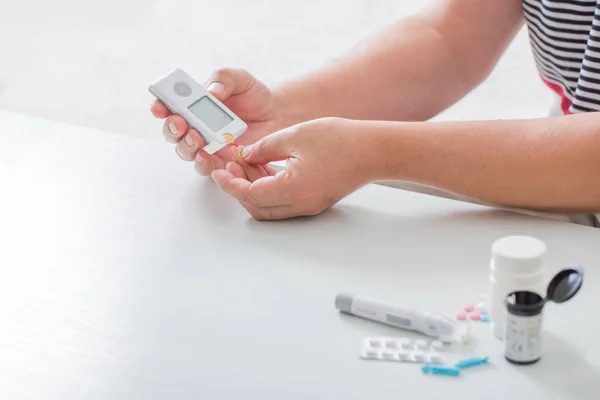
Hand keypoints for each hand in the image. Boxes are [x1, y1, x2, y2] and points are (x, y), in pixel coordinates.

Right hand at [150, 68, 281, 175]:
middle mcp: (193, 125)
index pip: (167, 105)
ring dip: (186, 145)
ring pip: (184, 151)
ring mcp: (204, 144)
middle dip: (172, 128)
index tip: (159, 106)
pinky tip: (208, 155)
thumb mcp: (240, 79)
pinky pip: (204, 166)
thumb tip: (212, 91)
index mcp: (192, 104)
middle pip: (172, 132)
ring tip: (196, 138)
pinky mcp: (218, 160)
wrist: (275, 114)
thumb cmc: (252, 95)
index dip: (159, 106)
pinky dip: (203, 162)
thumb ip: (223, 79)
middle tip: (180, 123)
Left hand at [211, 117, 374, 219]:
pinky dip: (268, 189)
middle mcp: (300, 204)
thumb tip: (244, 155)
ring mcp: (308, 206)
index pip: (250, 195)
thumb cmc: (342, 140)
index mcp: (293, 189)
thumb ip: (264, 147)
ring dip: (253, 188)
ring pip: (269, 207)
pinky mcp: (314, 201)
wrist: (374, 150)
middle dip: (238, 188)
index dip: (230, 184)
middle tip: (230, 166)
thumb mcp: (295, 135)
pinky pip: (283, 202)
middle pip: (257, 207)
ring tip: (247, 162)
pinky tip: (266, 167)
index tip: (219, 172)